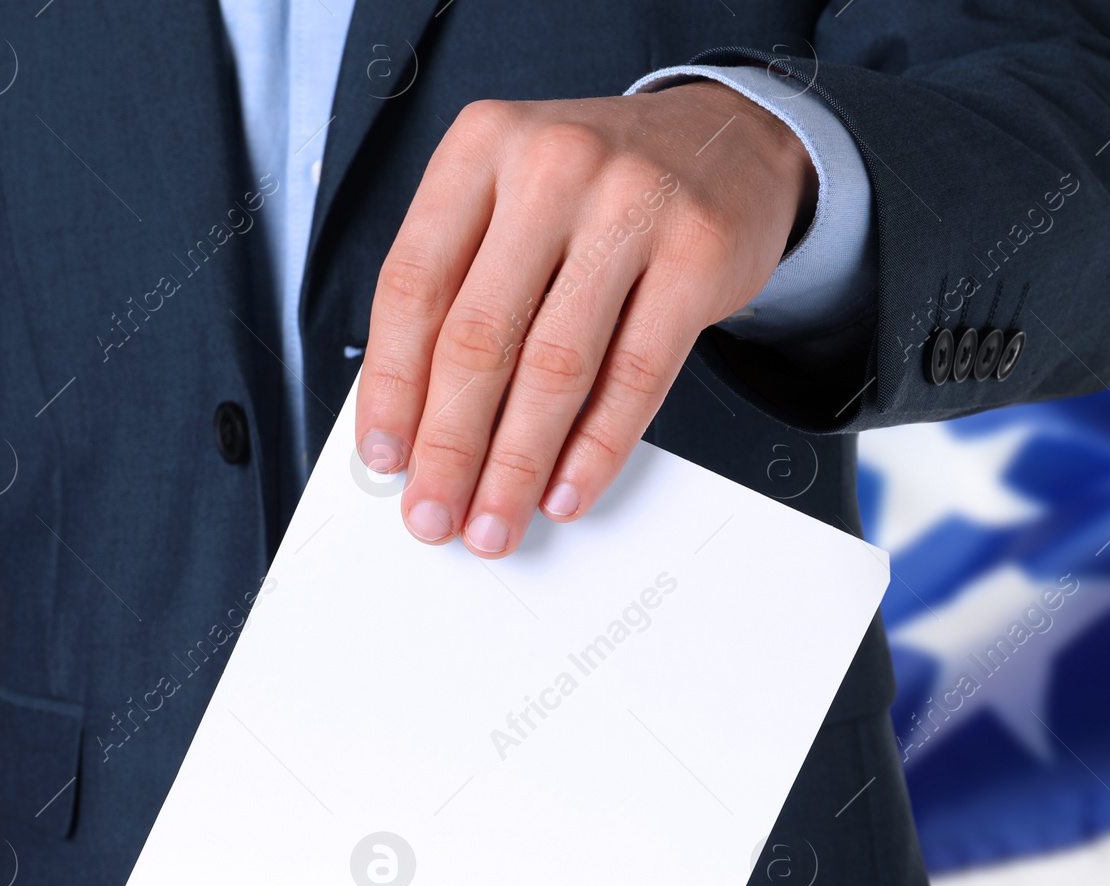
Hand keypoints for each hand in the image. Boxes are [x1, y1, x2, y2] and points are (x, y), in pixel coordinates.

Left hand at [355, 80, 814, 557]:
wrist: (726, 141)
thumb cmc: (599, 190)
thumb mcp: (512, 203)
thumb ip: (462, 291)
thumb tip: (417, 426)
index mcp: (480, 147)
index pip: (412, 285)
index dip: (390, 386)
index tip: (383, 457)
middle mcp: (549, 166)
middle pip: (479, 336)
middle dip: (450, 446)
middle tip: (435, 513)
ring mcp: (630, 205)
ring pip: (555, 366)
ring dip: (517, 464)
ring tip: (496, 519)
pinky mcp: (697, 254)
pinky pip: (636, 376)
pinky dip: (595, 450)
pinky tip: (566, 491)